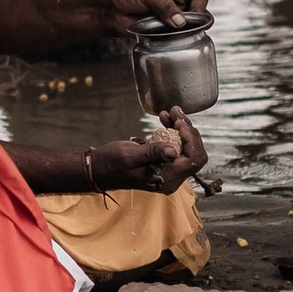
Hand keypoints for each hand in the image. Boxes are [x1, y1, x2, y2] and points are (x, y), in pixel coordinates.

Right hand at [89, 106, 204, 191]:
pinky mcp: (164, 164)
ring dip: (181, 129)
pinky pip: (177, 147)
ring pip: (187, 148)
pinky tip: (165, 120)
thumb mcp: (129, 155)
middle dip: (187, 130)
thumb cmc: (111, 164)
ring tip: (169, 113)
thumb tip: (174, 150)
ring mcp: (169, 171)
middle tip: (175, 113)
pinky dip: (173, 132)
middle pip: (194, 152)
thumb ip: (153, 153)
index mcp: (167, 178)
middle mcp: (172, 178)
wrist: (98, 169)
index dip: (191, 139)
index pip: (194, 159)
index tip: (179, 123)